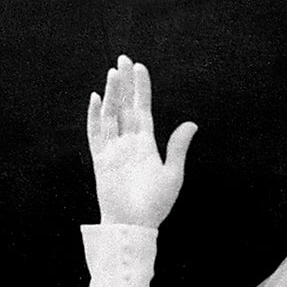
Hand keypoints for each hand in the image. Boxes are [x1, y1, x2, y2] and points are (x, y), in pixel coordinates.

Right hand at [85, 55, 196, 228]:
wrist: (134, 227)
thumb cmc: (154, 205)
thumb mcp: (172, 175)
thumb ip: (178, 147)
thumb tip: (191, 123)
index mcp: (145, 144)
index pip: (142, 109)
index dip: (141, 88)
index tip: (139, 67)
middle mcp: (128, 143)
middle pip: (124, 106)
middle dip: (124, 83)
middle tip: (122, 59)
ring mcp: (113, 150)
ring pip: (111, 115)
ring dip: (112, 94)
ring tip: (113, 72)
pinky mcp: (100, 160)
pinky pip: (96, 134)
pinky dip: (94, 117)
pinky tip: (96, 99)